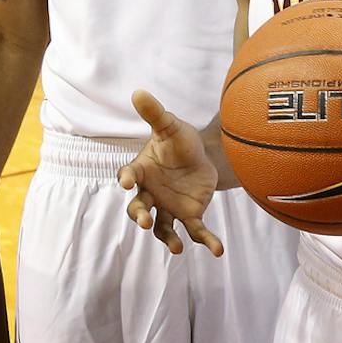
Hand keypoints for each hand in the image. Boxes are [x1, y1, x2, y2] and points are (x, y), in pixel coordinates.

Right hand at [116, 89, 221, 255]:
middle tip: (145, 221)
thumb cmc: (178, 141)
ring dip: (168, 239)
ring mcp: (168, 207)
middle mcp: (151, 193)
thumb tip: (138, 92)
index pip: (129, 175)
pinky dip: (206, 241)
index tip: (124, 182)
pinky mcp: (189, 215)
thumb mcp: (170, 126)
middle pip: (139, 208)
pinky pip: (195, 231)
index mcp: (142, 171)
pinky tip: (218, 250)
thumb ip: (155, 114)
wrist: (201, 155)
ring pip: (163, 228)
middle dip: (140, 216)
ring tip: (177, 248)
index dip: (125, 178)